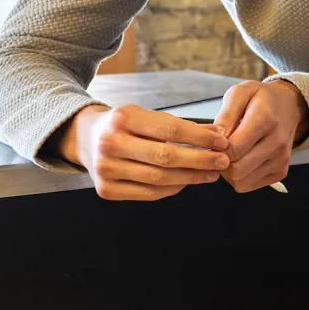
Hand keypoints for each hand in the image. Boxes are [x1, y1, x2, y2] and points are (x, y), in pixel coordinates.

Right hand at [58, 104, 229, 200]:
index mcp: (123, 118)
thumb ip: (180, 125)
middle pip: (165, 157)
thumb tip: (218, 133)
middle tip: (223, 161)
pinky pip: (148, 193)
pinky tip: (187, 182)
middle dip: (199, 161)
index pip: (170, 129)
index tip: (222, 142)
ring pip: (158, 178)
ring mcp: (106, 169)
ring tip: (210, 174)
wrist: (85, 138)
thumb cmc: (125, 126)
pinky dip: (172, 189)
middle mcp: (111, 143)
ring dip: (190, 178)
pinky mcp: (105, 190)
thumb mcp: (147, 116)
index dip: (199, 138)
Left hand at [214, 79, 308, 192]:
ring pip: (241, 182)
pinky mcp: (281, 171)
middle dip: (220, 163)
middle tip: (219, 150)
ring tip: (230, 155)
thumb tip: (216, 138)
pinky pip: (249, 185)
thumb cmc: (260, 98)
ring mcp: (281, 159)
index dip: (216, 149)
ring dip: (228, 172)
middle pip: (237, 170)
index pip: (234, 149)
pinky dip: (239, 177)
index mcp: (265, 119)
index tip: (214, 142)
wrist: (289, 106)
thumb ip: (226, 115)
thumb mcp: (240, 93)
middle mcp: (277, 142)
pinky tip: (241, 161)